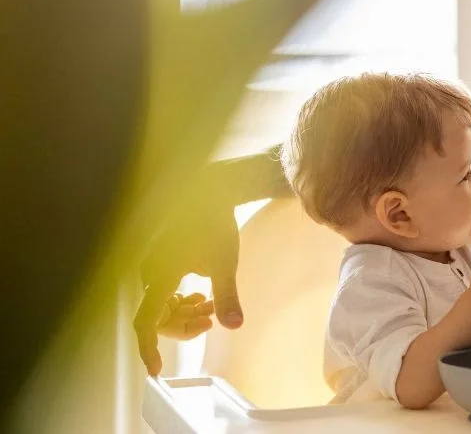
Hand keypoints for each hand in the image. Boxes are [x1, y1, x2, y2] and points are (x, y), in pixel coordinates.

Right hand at [134, 193, 242, 375]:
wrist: (210, 191)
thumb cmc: (215, 223)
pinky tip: (202, 296)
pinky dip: (182, 299)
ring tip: (210, 306)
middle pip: (157, 316)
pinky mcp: (159, 259)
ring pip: (162, 304)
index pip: (146, 321)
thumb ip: (227, 295)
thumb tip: (234, 325)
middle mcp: (148, 272)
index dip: (148, 347)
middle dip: (183, 324)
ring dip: (185, 311)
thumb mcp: (224, 262)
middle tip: (209, 320)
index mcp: (159, 275)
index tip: (155, 370)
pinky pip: (164, 290)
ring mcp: (152, 265)